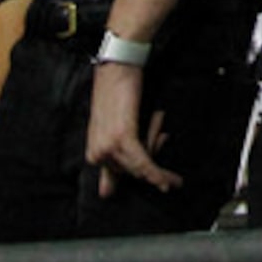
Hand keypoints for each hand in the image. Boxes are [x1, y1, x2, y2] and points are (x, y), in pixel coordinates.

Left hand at [87, 62, 181, 195]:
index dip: (145, 169)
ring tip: (160, 127)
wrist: (117, 67)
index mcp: (93, 152)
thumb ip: (111, 162)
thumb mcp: (115, 128)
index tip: (163, 173)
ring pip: (142, 166)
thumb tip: (106, 195)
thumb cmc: (118, 94)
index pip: (123, 174)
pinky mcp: (122, 138)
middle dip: (152, 152)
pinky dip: (156, 172)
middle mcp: (97, 153)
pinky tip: (167, 181)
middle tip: (161, 132)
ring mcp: (108, 147)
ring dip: (157, 153)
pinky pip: (143, 162)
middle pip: (135, 170)